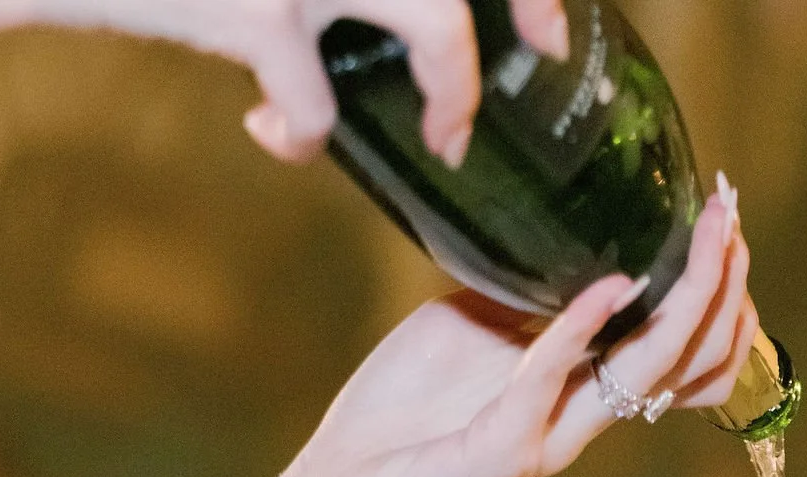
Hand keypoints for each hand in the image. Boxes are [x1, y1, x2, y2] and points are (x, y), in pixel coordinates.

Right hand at [92, 0, 570, 162]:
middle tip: (535, 59)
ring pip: (437, 23)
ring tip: (445, 132)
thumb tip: (410, 22)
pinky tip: (274, 134)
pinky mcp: (258, 9)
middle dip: (525, 8)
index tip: (548, 22)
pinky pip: (315, 102)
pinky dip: (302, 134)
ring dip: (451, 89)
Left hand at [209, 190, 756, 476]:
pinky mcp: (496, 456)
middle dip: (712, 287)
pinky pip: (548, 384)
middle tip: (729, 220)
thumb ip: (512, 300)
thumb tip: (549, 243)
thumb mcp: (458, 333)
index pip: (662, 345)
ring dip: (680, 306)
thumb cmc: (390, 425)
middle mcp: (568, 421)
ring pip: (641, 376)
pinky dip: (577, 332)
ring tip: (703, 242)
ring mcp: (540, 442)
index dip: (701, 289)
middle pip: (675, 358)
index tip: (717, 220)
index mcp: (563, 393)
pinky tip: (606, 287)